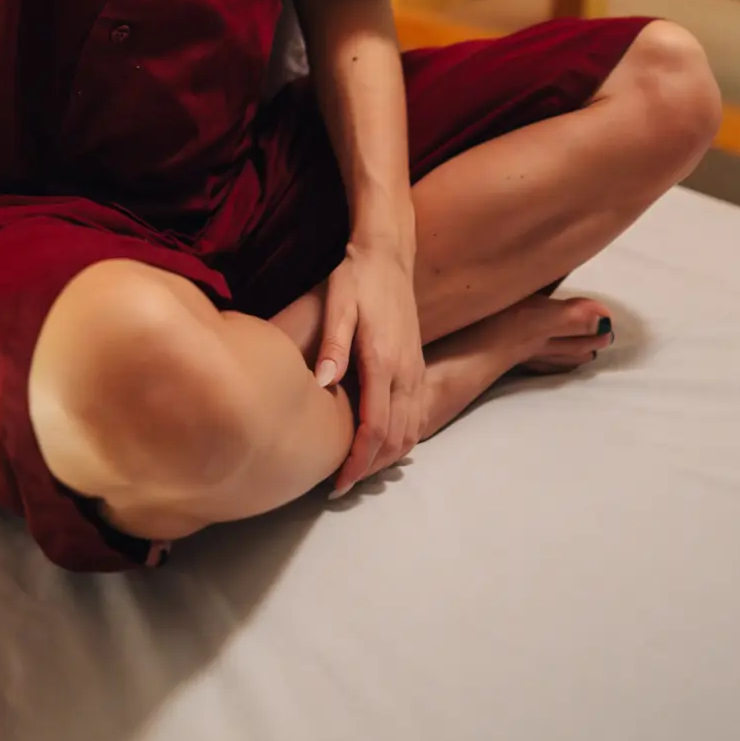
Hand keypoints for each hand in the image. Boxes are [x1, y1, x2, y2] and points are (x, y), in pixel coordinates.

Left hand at [317, 238, 424, 497]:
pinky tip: (380, 446)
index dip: (356, 461)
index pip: (374, 427)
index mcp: (383, 361)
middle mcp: (406, 372)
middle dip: (369, 469)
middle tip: (340, 485)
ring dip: (386, 459)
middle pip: (395, 439)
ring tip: (356, 472)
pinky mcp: (417, 367)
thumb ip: (332, 343)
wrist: (388, 255)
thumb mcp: (338, 303)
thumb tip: (322, 384)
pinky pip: (416, 417)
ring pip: (410, 432)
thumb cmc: (356, 278)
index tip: (336, 483)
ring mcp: (416, 371)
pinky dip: (401, 441)